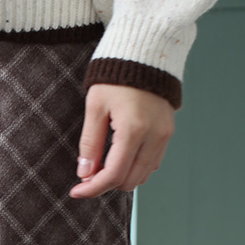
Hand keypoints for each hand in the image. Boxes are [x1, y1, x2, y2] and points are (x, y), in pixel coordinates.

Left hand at [71, 79, 176, 199]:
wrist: (146, 53)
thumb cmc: (116, 76)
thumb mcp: (95, 106)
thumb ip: (90, 142)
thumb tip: (85, 173)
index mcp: (133, 130)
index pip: (113, 174)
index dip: (93, 188)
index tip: (76, 191)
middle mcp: (153, 136)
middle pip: (129, 180)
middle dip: (106, 183)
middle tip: (87, 175)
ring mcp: (164, 136)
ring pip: (142, 175)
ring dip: (121, 177)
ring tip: (101, 165)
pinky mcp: (168, 132)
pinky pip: (152, 162)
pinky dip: (135, 167)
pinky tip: (119, 157)